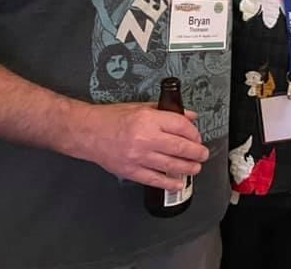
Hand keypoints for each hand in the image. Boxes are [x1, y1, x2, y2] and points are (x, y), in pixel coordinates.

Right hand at [75, 103, 208, 190]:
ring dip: (187, 168)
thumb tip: (190, 116)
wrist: (87, 132)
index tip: (197, 137)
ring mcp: (138, 157)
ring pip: (170, 165)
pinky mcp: (130, 171)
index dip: (194, 133)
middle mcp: (145, 138)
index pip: (181, 126)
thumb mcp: (142, 107)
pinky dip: (168, 183)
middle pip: (180, 147)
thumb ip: (168, 112)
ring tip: (196, 168)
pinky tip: (178, 183)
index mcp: (149, 119)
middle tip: (203, 155)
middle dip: (196, 153)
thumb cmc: (113, 118)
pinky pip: (154, 180)